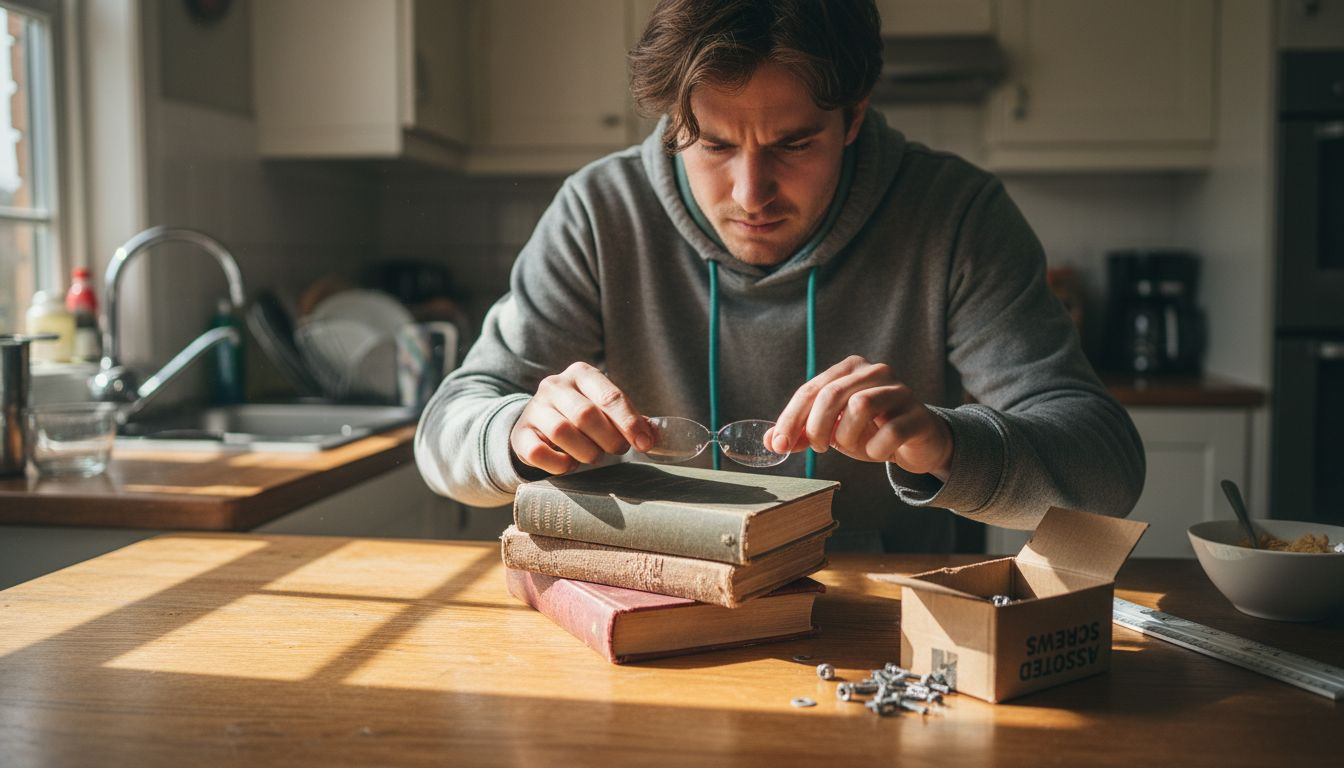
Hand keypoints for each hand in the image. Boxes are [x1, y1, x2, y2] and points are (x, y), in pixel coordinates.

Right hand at [510, 362, 651, 474]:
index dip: (630, 423)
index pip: (610, 396)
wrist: (537, 423)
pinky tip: (568, 464)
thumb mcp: (604, 409)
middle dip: (609, 439)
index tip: (644, 444)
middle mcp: (555, 385)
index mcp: (581, 373)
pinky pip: (538, 452)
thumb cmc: (581, 416)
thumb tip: (652, 436)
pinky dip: (558, 464)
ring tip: (594, 456)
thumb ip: (629, 419)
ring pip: (562, 432)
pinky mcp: (520, 434)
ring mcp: (534, 408)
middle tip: (617, 450)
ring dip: (586, 452)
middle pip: (586, 414)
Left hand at [767, 356, 953, 479]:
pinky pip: (889, 432)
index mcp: (849, 369)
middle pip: (832, 394)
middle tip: (819, 448)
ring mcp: (899, 390)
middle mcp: (874, 371)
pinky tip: (878, 451)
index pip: (810, 390)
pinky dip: (876, 449)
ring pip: (860, 406)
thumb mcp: (832, 430)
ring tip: (853, 446)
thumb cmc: (870, 431)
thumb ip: (802, 434)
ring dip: (848, 436)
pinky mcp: (918, 414)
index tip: (779, 444)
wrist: (917, 442)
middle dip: (817, 427)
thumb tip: (770, 442)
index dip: (790, 419)